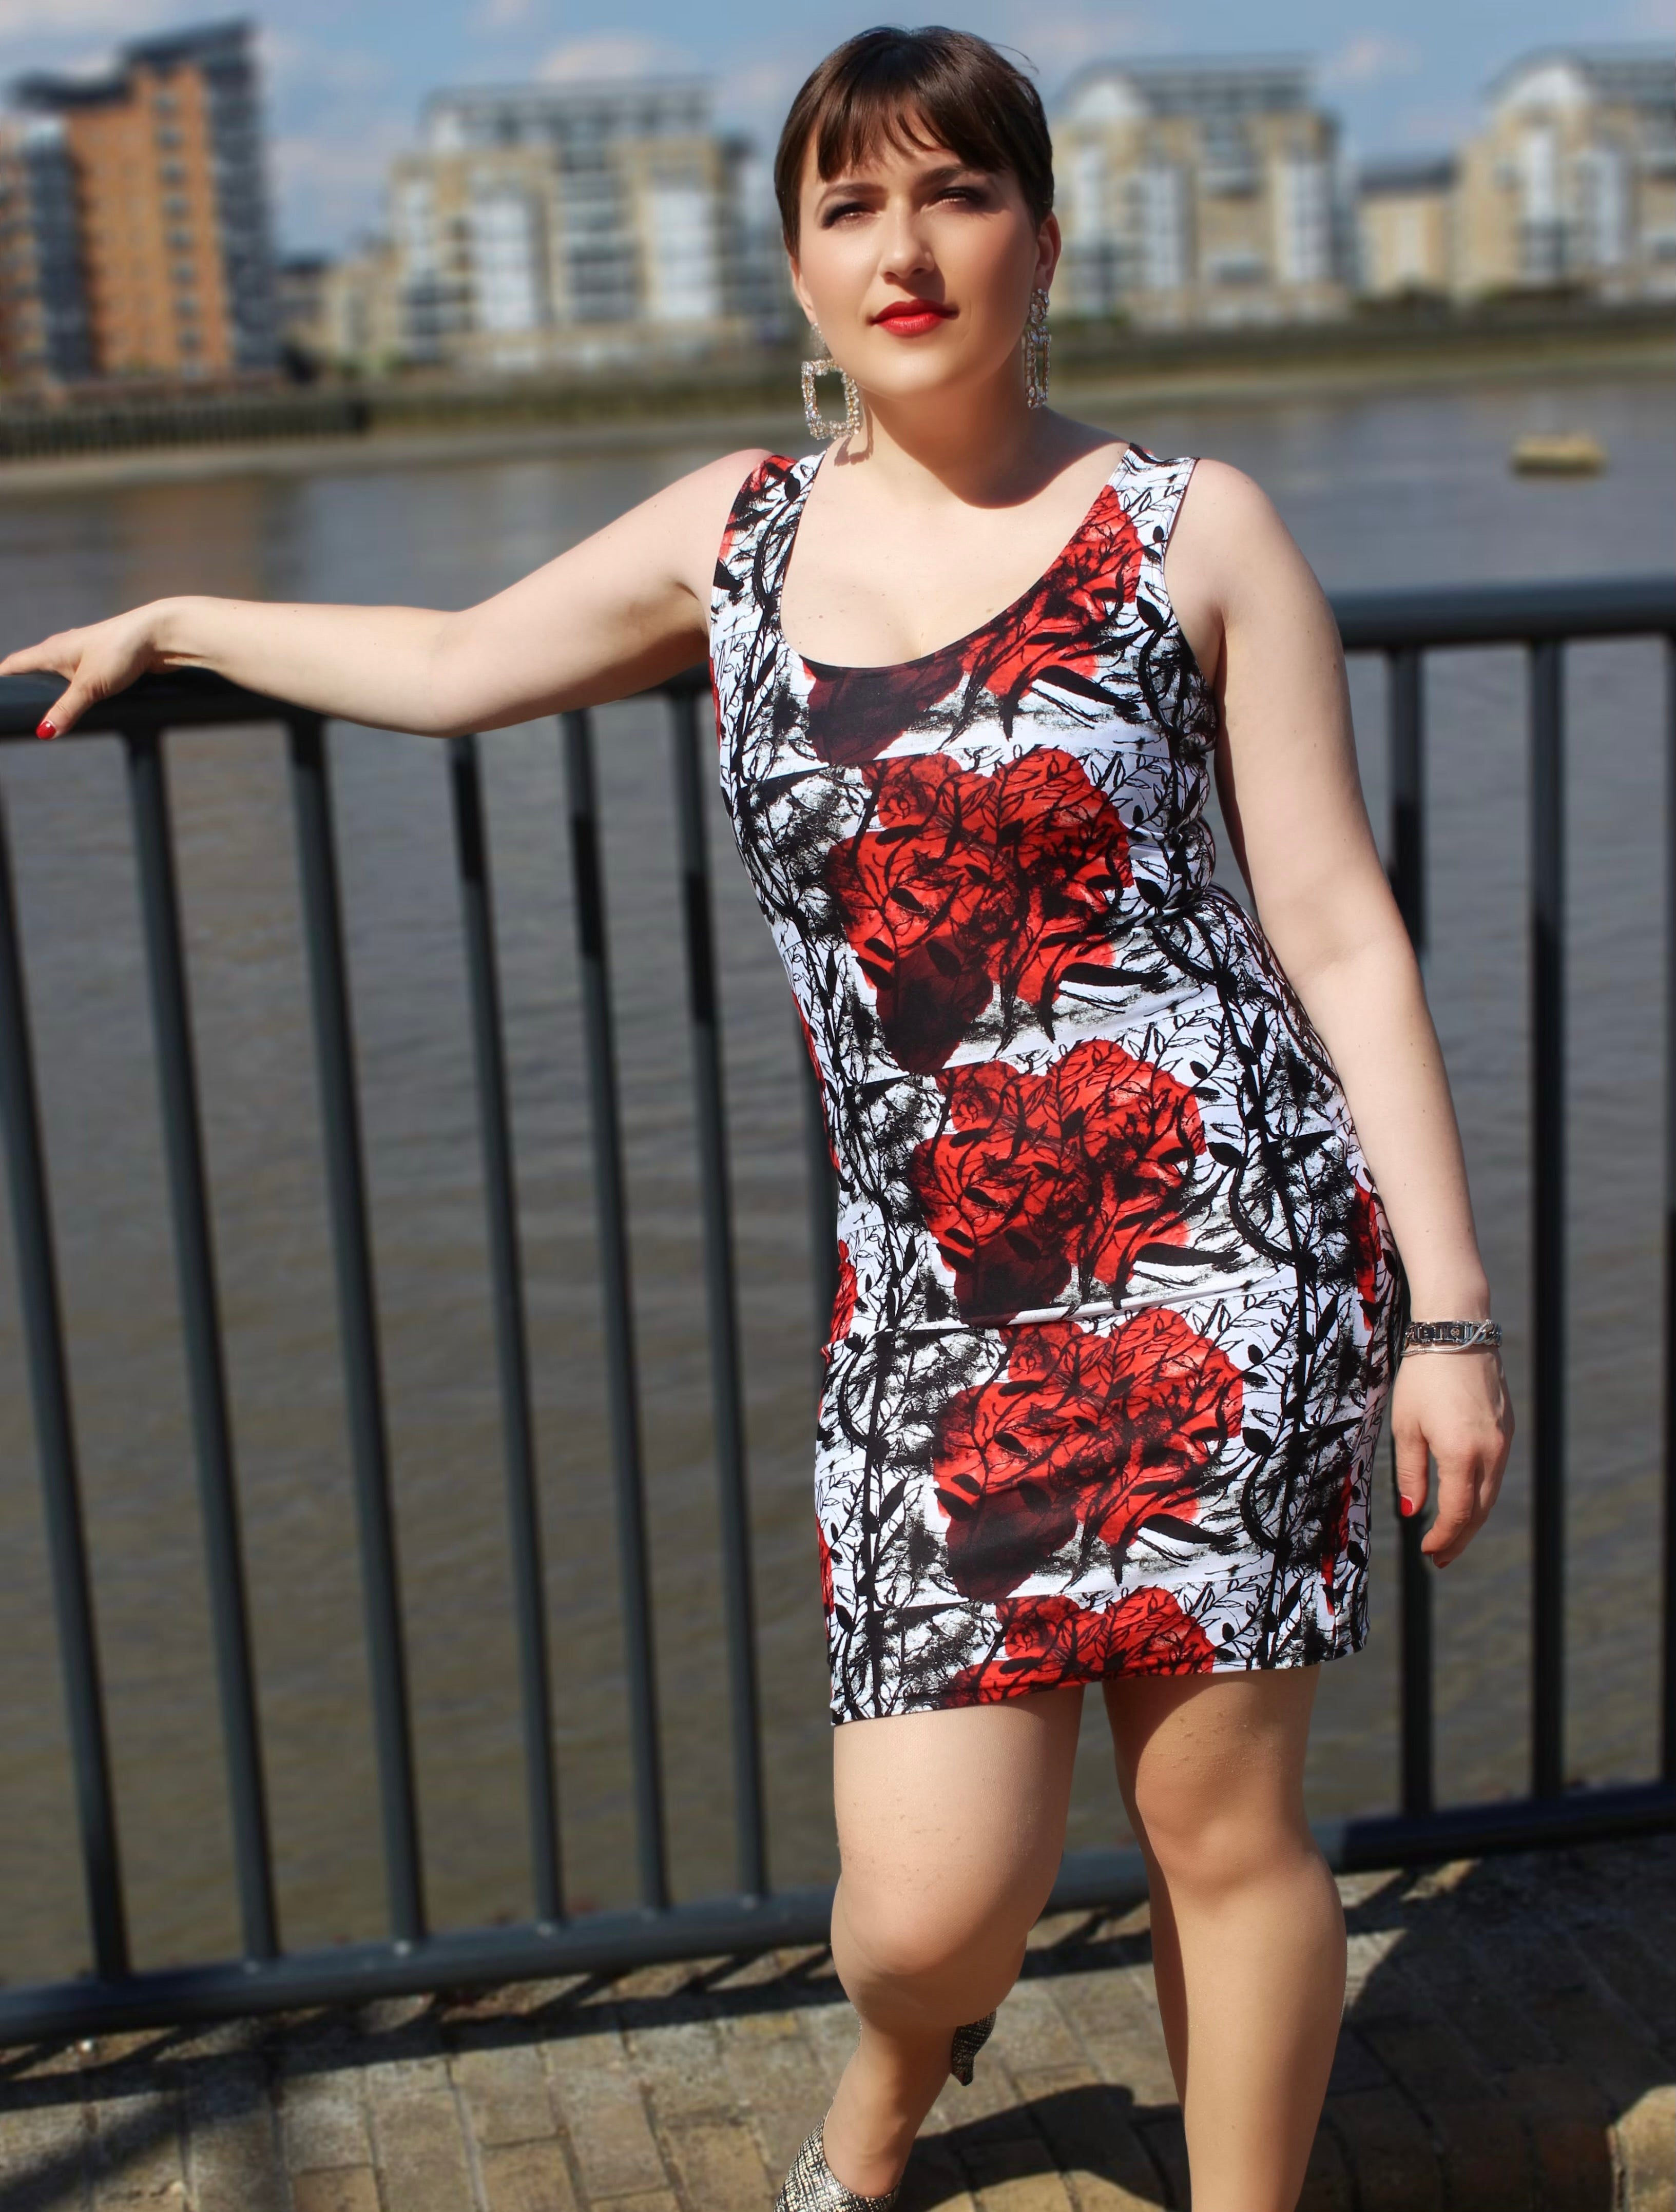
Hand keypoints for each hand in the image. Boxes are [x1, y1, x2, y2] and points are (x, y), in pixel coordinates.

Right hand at [0, 605, 171, 737]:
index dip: (3, 678)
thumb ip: (66, 709)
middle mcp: (65, 648)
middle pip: (36, 669)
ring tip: (49, 712)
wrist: (160, 636)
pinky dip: (76, 690)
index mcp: (52, 650)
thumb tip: (44, 732)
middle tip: (22, 709)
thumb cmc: (121, 652)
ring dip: (54, 690)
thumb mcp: (90, 686)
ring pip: (61, 674)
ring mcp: (85, 654)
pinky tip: (83, 702)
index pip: (15, 664)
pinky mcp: (105, 661)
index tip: (0, 693)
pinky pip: (82, 677)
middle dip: (27, 687)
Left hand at [1389, 1347, 1512, 1566]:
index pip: (1457, 1513)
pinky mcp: (1507, 1429)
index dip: (1444, 1538)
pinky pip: (1496, 1471)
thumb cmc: (1423, 1378)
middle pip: (1480, 1511)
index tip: (1428, 1553)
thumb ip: (1410, 1473)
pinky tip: (1465, 1499)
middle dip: (1460, 1538)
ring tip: (1451, 1536)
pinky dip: (1481, 1492)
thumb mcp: (1406, 1427)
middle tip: (1440, 1558)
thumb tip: (1412, 1512)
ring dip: (1472, 1519)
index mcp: (1462, 1454)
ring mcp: (1504, 1441)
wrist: (1457, 1333)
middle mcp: (1491, 1452)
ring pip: (1491, 1493)